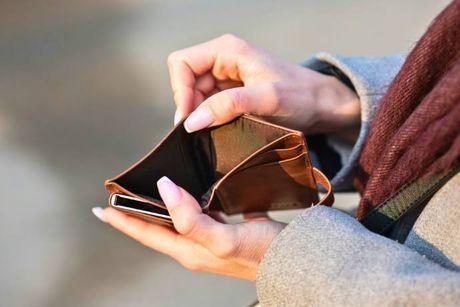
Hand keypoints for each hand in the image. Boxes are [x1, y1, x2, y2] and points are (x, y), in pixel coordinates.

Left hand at [93, 176, 285, 279]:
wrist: (295, 260)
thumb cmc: (261, 254)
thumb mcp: (222, 239)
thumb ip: (189, 218)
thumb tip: (164, 189)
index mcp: (188, 250)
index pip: (146, 234)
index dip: (122, 220)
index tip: (101, 207)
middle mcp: (195, 245)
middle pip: (157, 226)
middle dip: (136, 211)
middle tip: (121, 193)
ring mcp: (211, 237)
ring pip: (177, 218)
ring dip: (161, 205)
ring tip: (149, 189)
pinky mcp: (227, 228)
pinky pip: (201, 211)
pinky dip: (190, 199)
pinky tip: (194, 186)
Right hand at [168, 34, 359, 133]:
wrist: (322, 105)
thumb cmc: (302, 96)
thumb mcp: (267, 99)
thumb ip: (229, 106)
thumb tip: (192, 121)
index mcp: (227, 49)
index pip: (181, 63)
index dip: (180, 91)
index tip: (189, 119)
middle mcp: (223, 60)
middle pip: (185, 81)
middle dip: (189, 106)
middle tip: (199, 132)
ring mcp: (226, 77)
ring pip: (195, 96)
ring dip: (199, 115)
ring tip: (214, 132)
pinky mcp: (232, 93)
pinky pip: (208, 105)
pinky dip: (209, 119)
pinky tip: (220, 130)